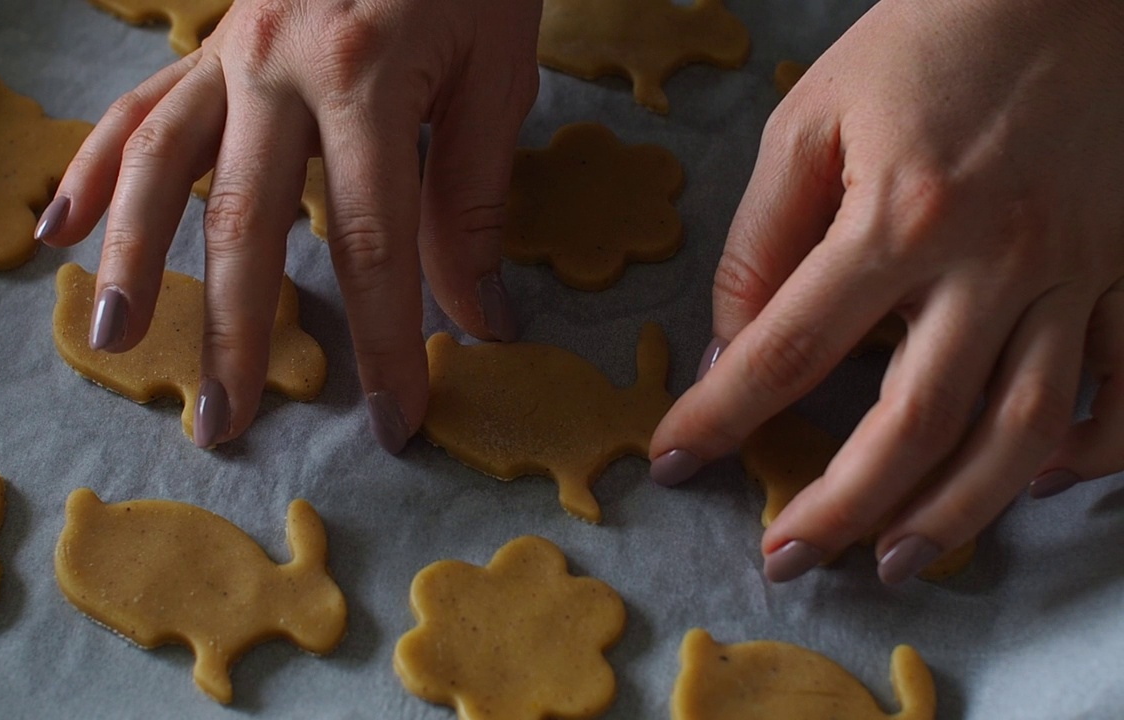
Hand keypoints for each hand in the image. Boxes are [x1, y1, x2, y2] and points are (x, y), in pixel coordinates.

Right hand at [37, 0, 540, 449]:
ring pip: (162, 166)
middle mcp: (277, 67)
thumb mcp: (495, 77)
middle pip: (247, 224)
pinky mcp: (209, 45)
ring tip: (114, 341)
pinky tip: (64, 229)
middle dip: (238, 334)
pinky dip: (98, 170)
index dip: (385, 343)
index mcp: (364, 78)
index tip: (393, 421)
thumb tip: (478, 320)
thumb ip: (473, 202)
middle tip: (225, 427)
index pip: (373, 245)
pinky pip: (140, 109)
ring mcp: (230, 52)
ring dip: (134, 260)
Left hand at [650, 0, 1123, 583]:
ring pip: (1019, 431)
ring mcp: (1075, 275)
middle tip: (785, 559)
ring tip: (896, 563)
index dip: (720, 418)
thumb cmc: (921, 46)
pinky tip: (1034, 486)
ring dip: (955, 514)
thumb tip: (727, 346)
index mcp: (898, 216)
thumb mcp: (808, 123)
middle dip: (840, 506)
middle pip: (910, 422)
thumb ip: (760, 240)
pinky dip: (1086, 451)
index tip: (673, 463)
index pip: (786, 349)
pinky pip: (1121, 388)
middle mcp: (993, 260)